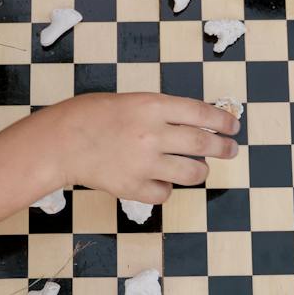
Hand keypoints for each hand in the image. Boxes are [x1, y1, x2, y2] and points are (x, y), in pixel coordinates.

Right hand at [51, 94, 239, 204]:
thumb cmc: (91, 116)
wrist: (60, 142)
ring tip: (198, 169)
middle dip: (224, 148)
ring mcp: (144, 163)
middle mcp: (153, 134)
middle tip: (231, 150)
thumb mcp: (130, 100)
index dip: (223, 121)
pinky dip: (166, 189)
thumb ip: (161, 112)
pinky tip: (160, 181)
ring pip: (192, 173)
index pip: (202, 113)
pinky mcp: (133, 187)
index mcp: (152, 106)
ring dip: (200, 171)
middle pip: (204, 144)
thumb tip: (193, 124)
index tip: (233, 127)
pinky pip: (165, 194)